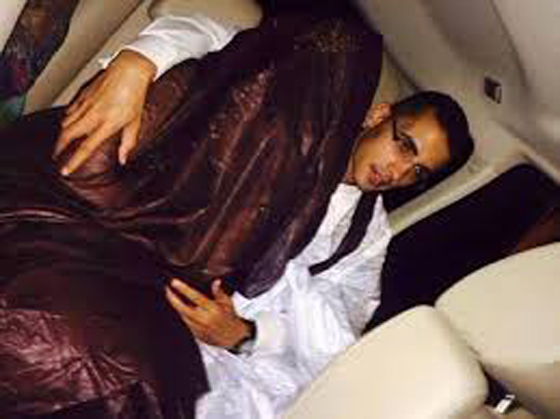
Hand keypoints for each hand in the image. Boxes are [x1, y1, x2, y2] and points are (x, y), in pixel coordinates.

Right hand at [54, 49, 156, 174]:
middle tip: (56, 156)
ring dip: (62, 134)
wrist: (129, 71)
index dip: (74, 161)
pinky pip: (69, 110)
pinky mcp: (82, 95)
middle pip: (67, 135)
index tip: (65, 170)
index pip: (86, 148)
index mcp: (107, 124)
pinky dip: (66, 119)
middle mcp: (93, 115)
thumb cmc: (134, 96)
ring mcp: (85, 104)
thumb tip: (123, 159)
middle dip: (59, 147)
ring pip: (65, 122)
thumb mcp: (135, 123)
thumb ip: (127, 143)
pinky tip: (68, 122)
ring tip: (62, 142)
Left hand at [165, 279, 251, 348]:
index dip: (183, 289)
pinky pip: (185, 322)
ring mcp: (199, 327)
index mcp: (213, 309)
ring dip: (176, 306)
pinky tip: (181, 308)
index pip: (195, 297)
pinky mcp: (196, 334)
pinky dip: (182, 314)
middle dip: (172, 298)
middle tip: (167, 290)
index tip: (175, 283)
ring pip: (182, 315)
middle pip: (182, 308)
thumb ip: (219, 292)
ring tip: (172, 296)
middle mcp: (204, 319)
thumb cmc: (230, 318)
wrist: (232, 337)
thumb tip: (216, 282)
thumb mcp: (227, 302)